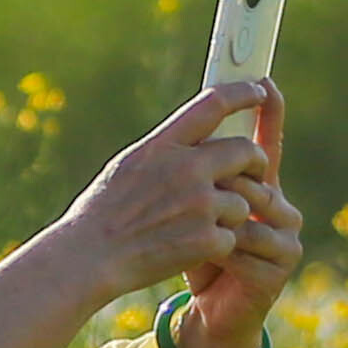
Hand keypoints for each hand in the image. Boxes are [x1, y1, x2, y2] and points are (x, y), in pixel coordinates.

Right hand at [51, 84, 267, 301]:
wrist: (89, 257)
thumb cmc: (102, 213)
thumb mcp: (129, 166)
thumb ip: (166, 151)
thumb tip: (196, 139)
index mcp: (164, 145)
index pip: (213, 104)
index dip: (242, 93)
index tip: (258, 90)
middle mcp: (187, 169)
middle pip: (246, 152)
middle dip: (255, 162)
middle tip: (254, 171)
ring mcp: (200, 205)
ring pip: (243, 202)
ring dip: (230, 214)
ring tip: (198, 225)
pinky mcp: (207, 239)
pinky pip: (232, 236)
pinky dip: (217, 245)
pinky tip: (190, 248)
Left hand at [179, 90, 304, 347]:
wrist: (208, 312)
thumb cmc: (194, 255)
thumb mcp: (191, 208)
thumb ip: (197, 173)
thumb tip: (188, 131)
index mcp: (260, 187)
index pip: (268, 141)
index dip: (269, 110)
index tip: (264, 80)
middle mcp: (281, 206)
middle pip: (255, 175)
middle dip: (220, 186)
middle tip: (194, 203)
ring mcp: (288, 235)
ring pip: (250, 208)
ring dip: (216, 223)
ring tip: (195, 238)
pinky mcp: (283, 266)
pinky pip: (246, 243)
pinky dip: (222, 253)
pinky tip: (213, 265)